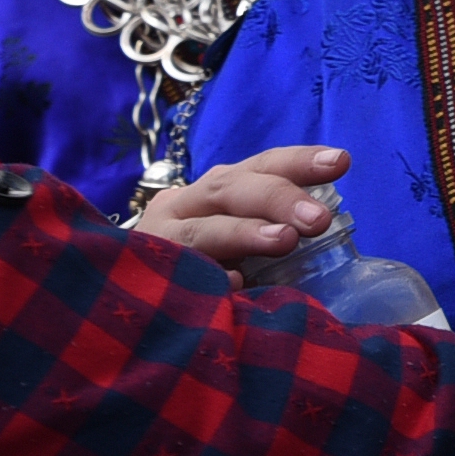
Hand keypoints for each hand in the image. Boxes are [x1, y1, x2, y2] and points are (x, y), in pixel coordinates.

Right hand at [133, 145, 349, 271]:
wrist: (115, 295)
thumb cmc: (198, 267)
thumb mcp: (235, 244)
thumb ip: (270, 233)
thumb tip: (326, 239)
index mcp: (216, 192)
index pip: (260, 167)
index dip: (298, 162)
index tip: (340, 161)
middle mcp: (184, 206)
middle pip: (230, 189)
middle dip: (278, 199)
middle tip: (319, 219)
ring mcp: (156, 240)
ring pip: (200, 231)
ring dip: (244, 233)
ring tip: (284, 240)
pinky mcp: (137, 273)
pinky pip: (174, 274)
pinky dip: (205, 278)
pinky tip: (231, 286)